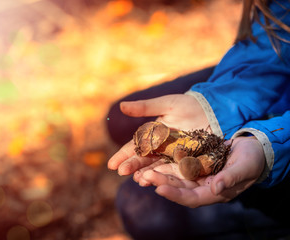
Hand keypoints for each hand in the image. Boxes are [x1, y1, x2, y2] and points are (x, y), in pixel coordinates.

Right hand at [108, 94, 208, 175]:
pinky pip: (176, 170)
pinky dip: (167, 176)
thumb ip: (145, 108)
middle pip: (144, 159)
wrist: (214, 109)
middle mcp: (161, 148)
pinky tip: (159, 182)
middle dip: (132, 165)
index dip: (123, 155)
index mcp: (153, 135)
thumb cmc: (189, 104)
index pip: (134, 147)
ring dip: (147, 174)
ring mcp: (174, 156)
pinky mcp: (188, 161)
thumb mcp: (166, 104)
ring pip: (157, 167)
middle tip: (121, 172)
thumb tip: (121, 106)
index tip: (111, 164)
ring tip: (138, 179)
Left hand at [139, 136, 265, 207]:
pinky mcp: (194, 163)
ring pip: (175, 177)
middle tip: (145, 177)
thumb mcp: (244, 167)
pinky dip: (165, 164)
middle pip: (179, 188)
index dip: (175, 195)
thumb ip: (230, 178)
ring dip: (160, 174)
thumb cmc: (253, 159)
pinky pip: (177, 165)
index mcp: (215, 192)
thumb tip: (216, 189)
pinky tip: (153, 160)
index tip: (159, 189)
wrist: (254, 147)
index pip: (192, 198)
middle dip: (161, 183)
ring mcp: (198, 175)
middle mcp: (203, 186)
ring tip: (143, 171)